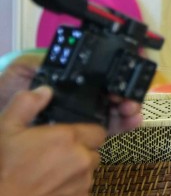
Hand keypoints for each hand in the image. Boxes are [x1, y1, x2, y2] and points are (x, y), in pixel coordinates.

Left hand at [0, 49, 142, 135]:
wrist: (0, 136)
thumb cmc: (5, 100)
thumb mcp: (20, 74)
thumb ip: (38, 64)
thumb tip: (62, 58)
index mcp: (66, 84)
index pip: (95, 76)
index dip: (112, 74)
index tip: (122, 74)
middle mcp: (77, 99)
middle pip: (110, 93)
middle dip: (126, 92)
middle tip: (127, 97)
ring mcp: (81, 118)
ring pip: (113, 111)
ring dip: (129, 108)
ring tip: (132, 109)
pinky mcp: (81, 138)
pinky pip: (107, 131)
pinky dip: (123, 126)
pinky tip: (132, 122)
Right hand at [0, 86, 107, 195]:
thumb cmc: (1, 171)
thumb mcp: (6, 130)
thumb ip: (26, 105)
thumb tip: (43, 91)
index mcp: (69, 139)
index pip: (97, 131)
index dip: (83, 135)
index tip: (67, 140)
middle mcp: (82, 161)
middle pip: (92, 154)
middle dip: (77, 156)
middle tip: (51, 161)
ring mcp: (83, 186)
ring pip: (86, 177)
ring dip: (73, 177)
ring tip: (45, 181)